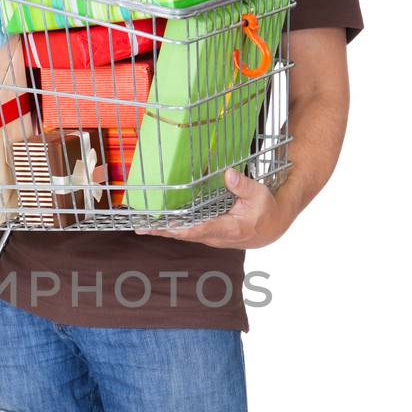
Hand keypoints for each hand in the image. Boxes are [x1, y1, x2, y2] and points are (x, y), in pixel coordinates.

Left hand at [137, 166, 289, 248]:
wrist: (269, 229)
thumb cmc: (265, 210)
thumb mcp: (259, 194)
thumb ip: (242, 185)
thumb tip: (227, 174)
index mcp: (230, 228)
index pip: (204, 229)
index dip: (185, 229)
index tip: (169, 227)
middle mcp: (216, 237)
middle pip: (186, 235)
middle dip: (164, 232)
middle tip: (143, 228)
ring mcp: (210, 237)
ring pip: (183, 235)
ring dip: (163, 232)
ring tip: (142, 227)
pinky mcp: (206, 234)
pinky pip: (186, 232)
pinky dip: (170, 229)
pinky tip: (155, 224)